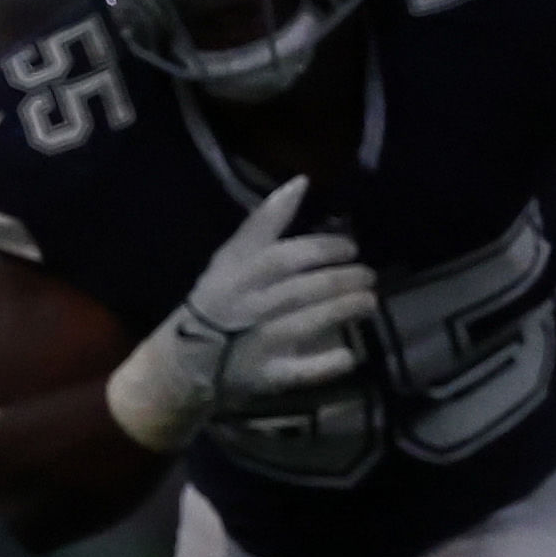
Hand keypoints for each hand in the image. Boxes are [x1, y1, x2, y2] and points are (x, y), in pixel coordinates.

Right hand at [105, 176, 376, 451]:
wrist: (186, 358)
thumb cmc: (220, 297)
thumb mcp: (232, 254)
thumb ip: (266, 221)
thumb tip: (302, 181)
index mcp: (238, 272)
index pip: (282, 255)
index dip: (321, 249)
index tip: (350, 247)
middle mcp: (247, 304)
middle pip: (299, 290)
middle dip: (339, 280)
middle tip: (368, 275)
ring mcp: (256, 341)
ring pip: (303, 324)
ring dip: (340, 311)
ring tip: (369, 302)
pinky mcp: (266, 375)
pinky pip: (299, 371)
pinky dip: (325, 364)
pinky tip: (349, 355)